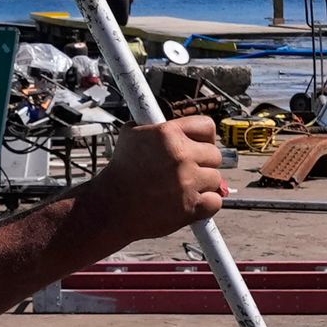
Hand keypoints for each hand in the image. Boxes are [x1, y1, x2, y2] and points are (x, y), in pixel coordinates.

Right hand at [74, 115, 230, 250]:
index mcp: (168, 133)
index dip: (204, 137)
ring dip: (204, 184)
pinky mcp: (190, 206)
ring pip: (216, 179)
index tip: (199, 145)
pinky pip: (216, 201)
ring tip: (183, 187)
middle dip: (203, 163)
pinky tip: (191, 202)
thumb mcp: (130, 135)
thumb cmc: (120, 172)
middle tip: (188, 170)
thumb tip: (166, 120)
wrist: (110, 206)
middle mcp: (180, 155)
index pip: (207, 126)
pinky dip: (207, 203)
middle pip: (215, 155)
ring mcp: (187, 182)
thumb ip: (153, 125)